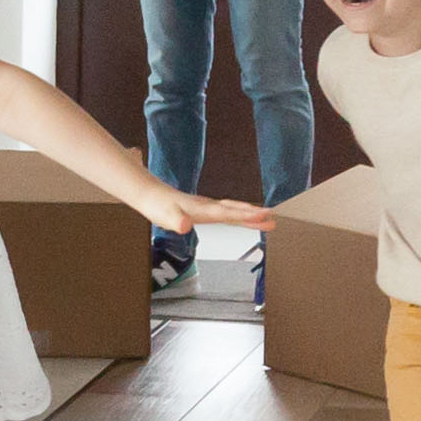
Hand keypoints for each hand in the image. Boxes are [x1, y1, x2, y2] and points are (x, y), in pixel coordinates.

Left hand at [132, 191, 274, 235]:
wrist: (148, 194)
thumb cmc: (157, 206)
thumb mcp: (165, 216)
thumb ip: (175, 221)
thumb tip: (184, 226)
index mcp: (203, 209)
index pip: (229, 213)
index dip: (247, 216)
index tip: (265, 216)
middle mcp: (207, 206)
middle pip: (235, 210)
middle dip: (254, 215)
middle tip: (273, 219)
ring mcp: (205, 207)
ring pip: (232, 209)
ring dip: (249, 214)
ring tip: (266, 219)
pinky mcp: (202, 209)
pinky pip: (226, 211)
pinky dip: (238, 213)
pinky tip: (241, 217)